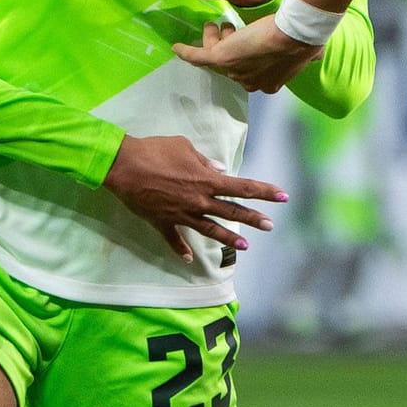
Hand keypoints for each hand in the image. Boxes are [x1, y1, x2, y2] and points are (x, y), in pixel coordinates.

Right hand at [102, 134, 288, 262]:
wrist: (123, 166)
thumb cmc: (155, 151)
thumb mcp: (184, 147)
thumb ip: (204, 161)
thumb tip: (219, 169)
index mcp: (206, 180)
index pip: (242, 187)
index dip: (264, 191)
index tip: (283, 196)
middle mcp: (198, 201)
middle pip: (232, 212)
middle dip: (254, 219)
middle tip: (270, 226)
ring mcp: (181, 215)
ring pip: (210, 230)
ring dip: (228, 239)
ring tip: (245, 247)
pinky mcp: (162, 222)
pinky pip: (174, 239)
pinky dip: (181, 249)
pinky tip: (189, 258)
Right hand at [173, 16, 321, 93]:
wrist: (294, 36)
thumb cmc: (303, 41)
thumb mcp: (306, 53)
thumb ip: (306, 56)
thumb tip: (316, 54)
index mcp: (267, 83)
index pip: (248, 71)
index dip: (245, 54)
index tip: (246, 40)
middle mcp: (247, 81)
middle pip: (231, 63)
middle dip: (230, 43)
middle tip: (228, 28)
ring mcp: (232, 70)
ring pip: (215, 54)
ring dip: (214, 38)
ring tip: (215, 25)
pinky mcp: (221, 58)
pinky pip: (197, 57)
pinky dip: (186, 52)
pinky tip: (176, 47)